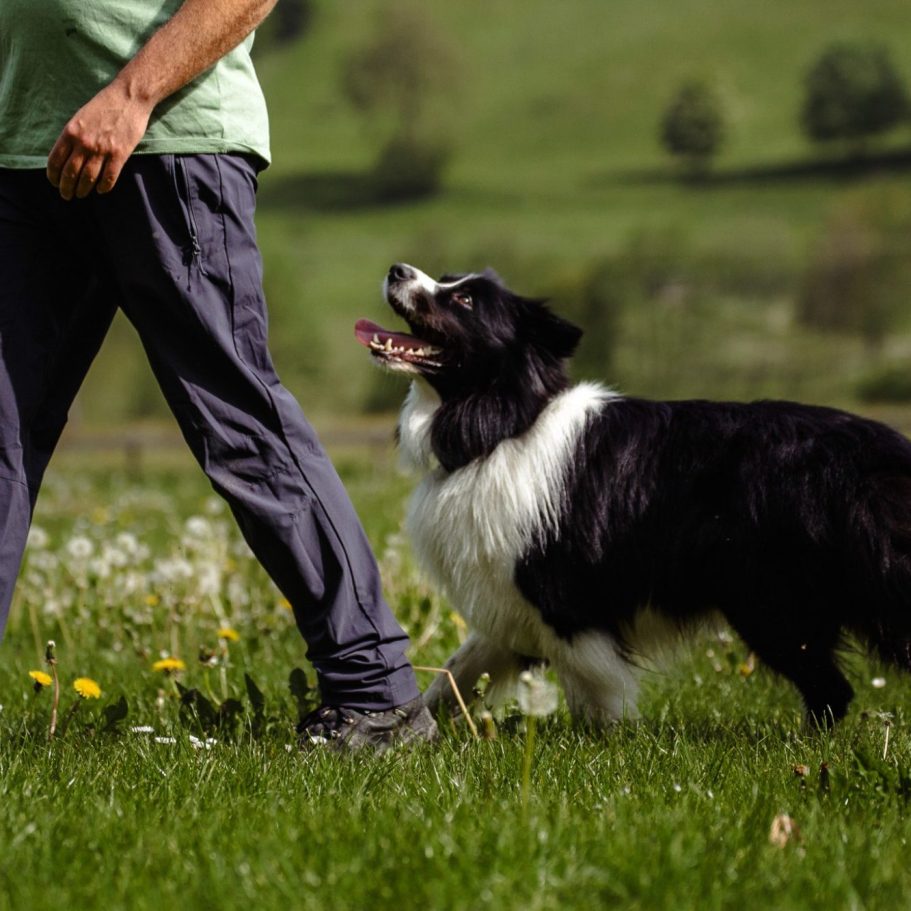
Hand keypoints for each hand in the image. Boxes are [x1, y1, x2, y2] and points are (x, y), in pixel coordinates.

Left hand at [47, 82, 153, 200]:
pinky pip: (109, 178)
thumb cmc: (105, 105)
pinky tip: (101, 190)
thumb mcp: (81, 117)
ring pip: (88, 178)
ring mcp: (102, 150)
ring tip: (81, 195)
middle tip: (66, 195)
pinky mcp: (119, 155)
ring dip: (83, 190)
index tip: (54, 182)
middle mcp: (84, 143)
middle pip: (70, 173)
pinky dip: (103, 187)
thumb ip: (73, 135)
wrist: (129, 98)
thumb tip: (68, 154)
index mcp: (71, 132)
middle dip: (66, 187)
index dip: (53, 175)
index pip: (56, 160)